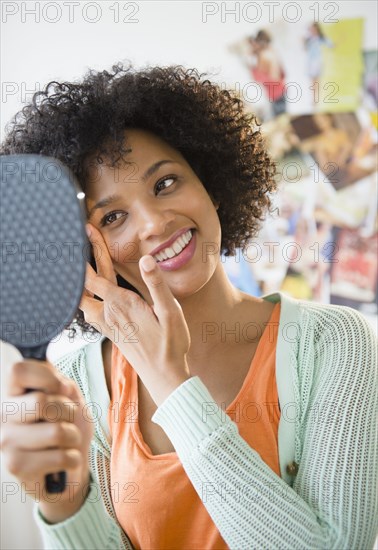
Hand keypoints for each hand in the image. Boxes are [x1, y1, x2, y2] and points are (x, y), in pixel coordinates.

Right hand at [0, 359, 92, 521]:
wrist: (68, 467)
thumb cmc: (67, 425)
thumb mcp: (69, 396)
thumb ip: (62, 383)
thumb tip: (61, 388)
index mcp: (12, 393)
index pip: (18, 370)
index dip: (47, 377)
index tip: (61, 390)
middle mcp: (2, 415)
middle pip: (41, 402)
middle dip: (68, 411)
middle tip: (68, 420)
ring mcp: (6, 441)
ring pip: (55, 431)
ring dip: (74, 436)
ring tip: (68, 441)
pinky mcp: (16, 466)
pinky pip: (61, 456)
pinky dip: (73, 458)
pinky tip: (65, 459)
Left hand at [80, 224, 190, 405]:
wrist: (165, 377)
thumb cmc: (171, 345)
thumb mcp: (171, 313)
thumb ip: (157, 285)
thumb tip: (145, 259)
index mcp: (122, 305)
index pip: (97, 274)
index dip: (90, 251)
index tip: (84, 231)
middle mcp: (110, 314)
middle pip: (86, 285)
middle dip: (79, 263)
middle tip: (75, 242)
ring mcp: (109, 325)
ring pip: (83, 301)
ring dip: (79, 284)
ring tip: (77, 269)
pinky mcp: (111, 334)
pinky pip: (90, 313)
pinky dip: (84, 300)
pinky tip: (89, 299)